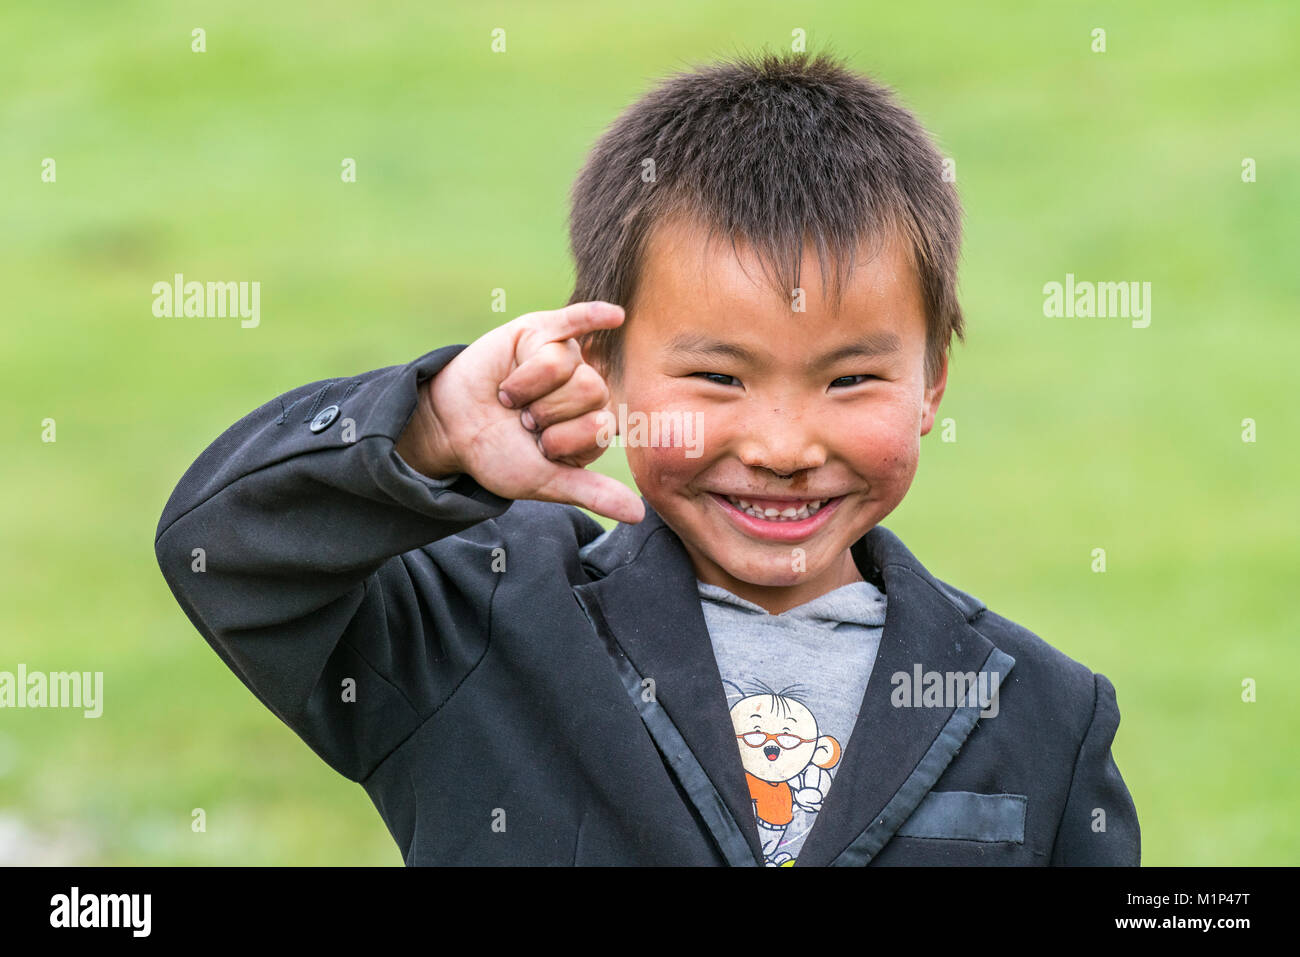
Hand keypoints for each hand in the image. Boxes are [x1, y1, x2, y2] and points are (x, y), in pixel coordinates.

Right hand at [396, 301, 643, 524]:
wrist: (450, 427)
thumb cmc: (498, 454)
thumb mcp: (544, 480)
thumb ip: (591, 493)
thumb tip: (639, 515)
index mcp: (592, 424)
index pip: (600, 426)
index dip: (562, 440)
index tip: (537, 446)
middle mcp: (585, 389)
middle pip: (588, 390)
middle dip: (544, 412)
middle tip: (521, 418)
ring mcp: (566, 357)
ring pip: (563, 363)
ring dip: (525, 386)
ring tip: (509, 395)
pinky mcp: (541, 331)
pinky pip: (575, 318)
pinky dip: (594, 315)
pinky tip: (615, 315)